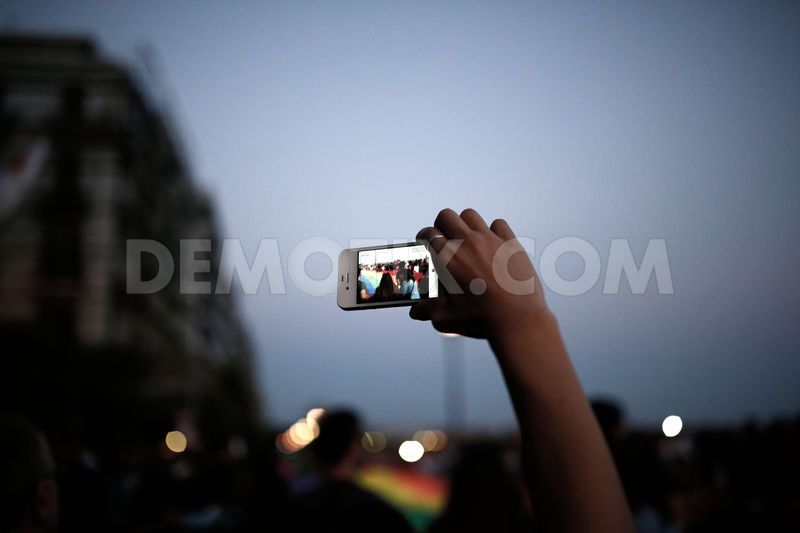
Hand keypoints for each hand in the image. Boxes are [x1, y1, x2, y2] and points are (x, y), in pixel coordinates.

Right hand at [410, 208, 549, 338]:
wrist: (518, 320)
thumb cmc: (482, 319)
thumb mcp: (446, 318)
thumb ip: (428, 311)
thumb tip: (416, 311)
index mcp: (448, 257)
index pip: (429, 234)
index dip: (423, 237)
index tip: (425, 242)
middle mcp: (468, 243)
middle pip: (446, 216)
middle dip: (441, 225)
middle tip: (443, 237)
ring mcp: (490, 240)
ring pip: (470, 215)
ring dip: (464, 224)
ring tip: (466, 238)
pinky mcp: (510, 243)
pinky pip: (498, 224)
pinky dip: (492, 230)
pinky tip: (492, 244)